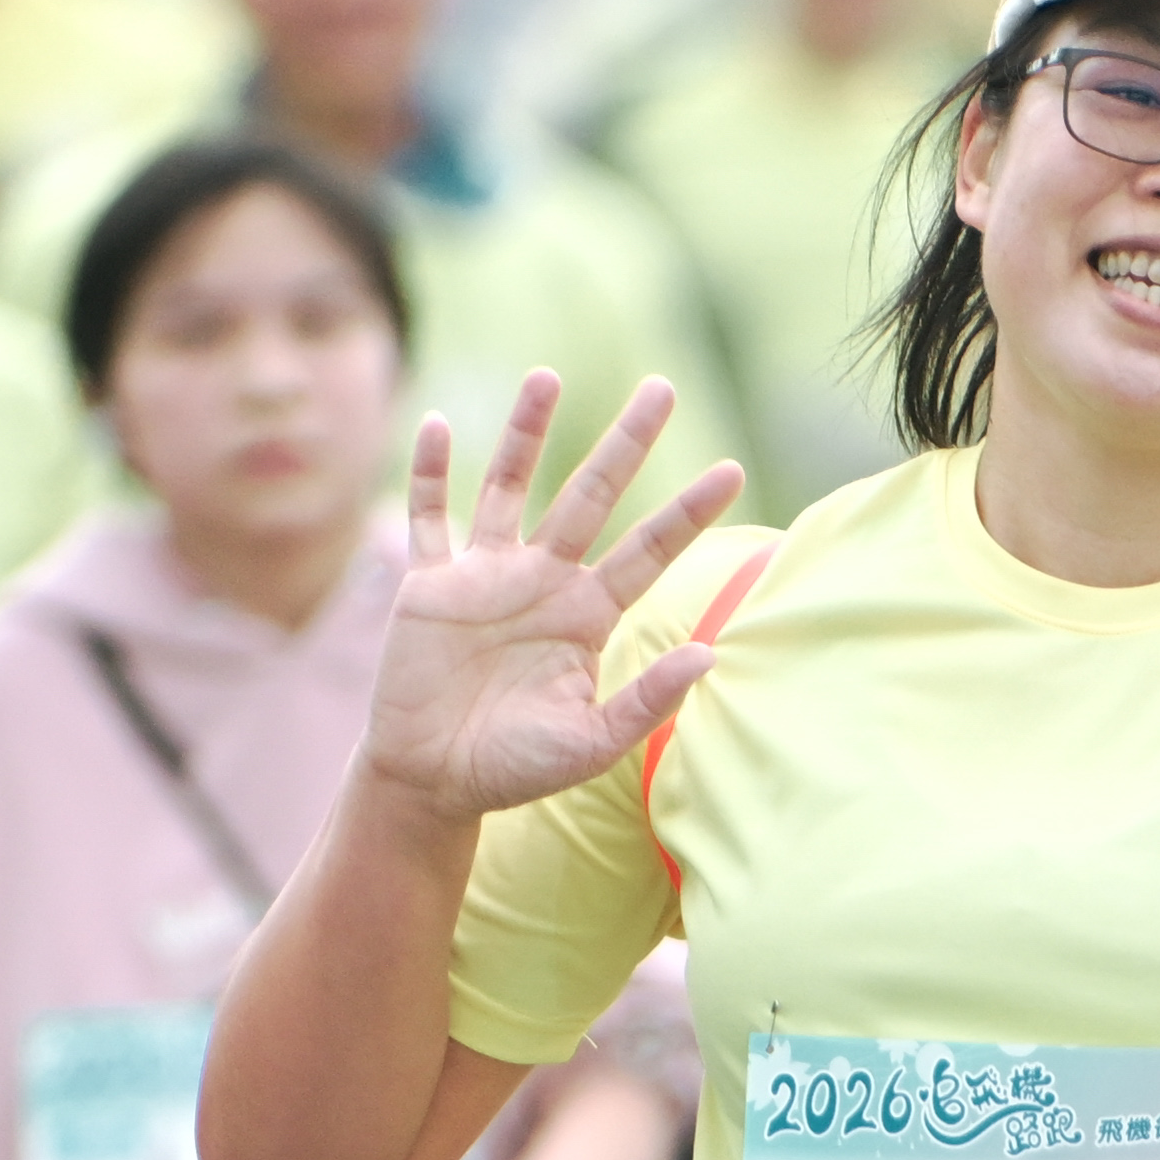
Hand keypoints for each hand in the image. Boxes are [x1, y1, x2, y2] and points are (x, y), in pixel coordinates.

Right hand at [360, 374, 749, 826]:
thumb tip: (710, 655)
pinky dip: (430, 473)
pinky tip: (441, 425)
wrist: (432, 782)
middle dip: (625, 443)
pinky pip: (429, 518)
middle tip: (662, 388)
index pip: (648, 551)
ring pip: (510, 487)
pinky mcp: (428, 584)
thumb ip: (647, 702)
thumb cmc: (514, 768)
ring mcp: (485, 576)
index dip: (687, 511)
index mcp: (587, 616)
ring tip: (548, 376)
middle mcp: (543, 582)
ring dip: (527, 434)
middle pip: (590, 496)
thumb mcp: (590, 742)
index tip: (731, 469)